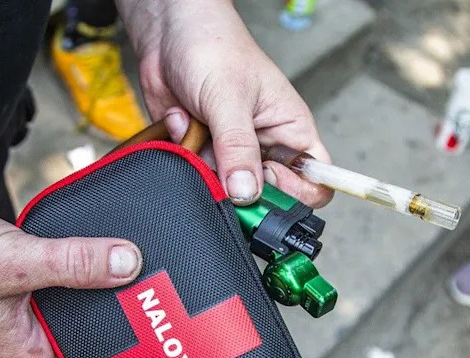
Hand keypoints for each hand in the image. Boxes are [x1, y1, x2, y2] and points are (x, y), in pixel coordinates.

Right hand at [0, 183, 142, 357]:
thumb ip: (73, 263)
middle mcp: (19, 334)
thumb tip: (128, 262)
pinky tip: (103, 263)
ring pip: (66, 318)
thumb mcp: (15, 264)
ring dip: (97, 314)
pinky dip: (80, 275)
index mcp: (19, 351)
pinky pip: (56, 281)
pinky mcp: (13, 273)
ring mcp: (14, 305)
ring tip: (139, 311)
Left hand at [120, 0, 333, 207]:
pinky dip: (181, 156)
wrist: (168, 36)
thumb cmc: (214, 49)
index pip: (313, 181)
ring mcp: (229, 154)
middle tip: (219, 162)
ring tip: (196, 127)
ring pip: (220, 189)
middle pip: (262, 196)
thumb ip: (237, 147)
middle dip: (236, 186)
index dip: (294, 194)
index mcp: (290, 132)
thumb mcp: (229, 98)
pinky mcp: (199, 154)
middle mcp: (262, 148)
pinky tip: (180, 123)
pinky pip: (191, 176)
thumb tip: (246, 193)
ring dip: (202, 165)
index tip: (265, 189)